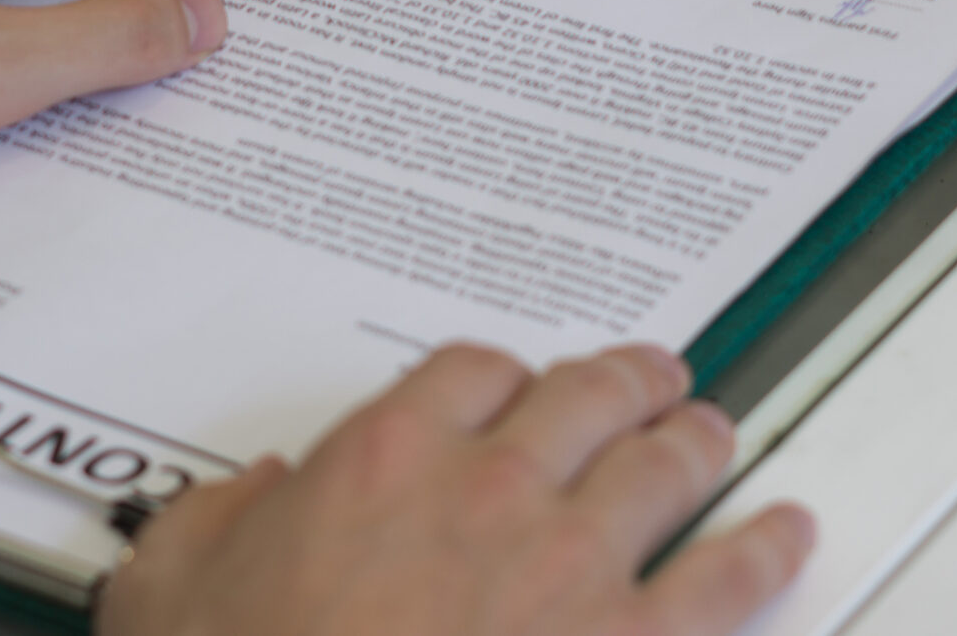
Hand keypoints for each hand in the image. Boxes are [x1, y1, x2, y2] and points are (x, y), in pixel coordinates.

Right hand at [101, 343, 813, 635]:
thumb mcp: (169, 585)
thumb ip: (213, 522)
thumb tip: (247, 502)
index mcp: (386, 459)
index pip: (469, 370)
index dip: (497, 374)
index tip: (506, 386)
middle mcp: (492, 490)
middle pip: (583, 396)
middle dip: (621, 380)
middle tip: (645, 376)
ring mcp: (571, 567)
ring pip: (662, 465)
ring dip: (695, 440)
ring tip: (712, 430)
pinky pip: (724, 581)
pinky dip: (765, 548)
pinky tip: (788, 534)